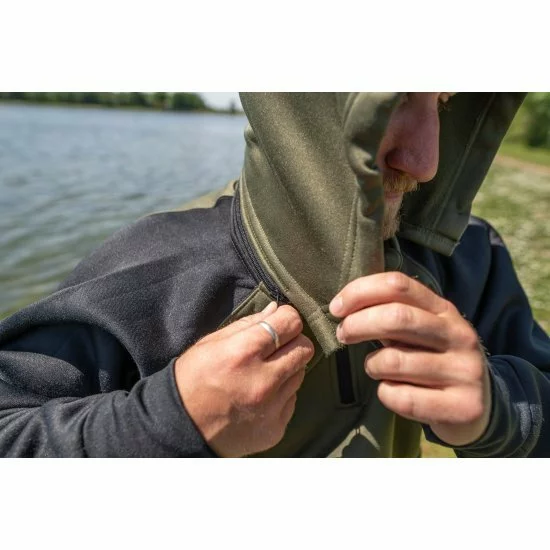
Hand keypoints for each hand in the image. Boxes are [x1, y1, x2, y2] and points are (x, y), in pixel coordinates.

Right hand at [174, 303, 313, 456]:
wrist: (179, 429)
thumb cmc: (191, 379)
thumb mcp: (210, 344)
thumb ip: (247, 324)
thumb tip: (276, 309)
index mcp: (242, 353)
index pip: (290, 323)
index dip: (286, 318)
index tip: (279, 321)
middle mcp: (262, 381)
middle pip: (304, 347)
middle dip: (293, 342)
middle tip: (275, 347)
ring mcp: (271, 408)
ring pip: (301, 373)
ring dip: (287, 368)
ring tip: (262, 374)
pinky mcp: (276, 428)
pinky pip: (292, 399)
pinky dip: (281, 394)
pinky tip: (259, 396)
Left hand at [329, 272, 491, 446]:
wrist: (480, 406)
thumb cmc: (433, 360)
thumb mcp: (420, 330)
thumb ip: (391, 314)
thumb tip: (345, 307)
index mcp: (444, 310)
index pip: (398, 285)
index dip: (360, 292)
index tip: (337, 308)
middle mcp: (458, 335)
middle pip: (397, 317)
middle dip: (358, 324)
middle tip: (343, 334)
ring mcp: (464, 371)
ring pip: (394, 361)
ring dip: (372, 365)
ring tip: (376, 367)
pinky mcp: (462, 406)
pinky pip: (402, 398)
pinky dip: (386, 394)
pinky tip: (393, 391)